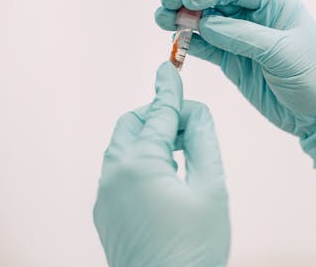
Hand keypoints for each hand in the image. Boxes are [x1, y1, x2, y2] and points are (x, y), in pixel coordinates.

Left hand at [93, 62, 229, 266]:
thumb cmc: (195, 247)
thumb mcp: (211, 188)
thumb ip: (203, 141)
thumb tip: (196, 112)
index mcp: (140, 164)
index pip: (158, 114)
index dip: (168, 89)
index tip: (169, 68)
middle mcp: (113, 174)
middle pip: (130, 124)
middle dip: (155, 116)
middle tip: (186, 127)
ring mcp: (104, 194)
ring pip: (122, 147)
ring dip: (147, 139)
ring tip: (178, 155)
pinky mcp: (104, 211)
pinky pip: (118, 171)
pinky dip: (138, 161)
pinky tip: (162, 179)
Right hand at [155, 0, 315, 167]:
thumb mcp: (283, 53)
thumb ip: (244, 37)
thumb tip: (205, 24)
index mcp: (275, 4)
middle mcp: (256, 17)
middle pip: (217, 1)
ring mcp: (243, 40)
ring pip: (208, 24)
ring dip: (184, 21)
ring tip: (160, 19)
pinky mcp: (235, 63)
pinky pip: (209, 48)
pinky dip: (192, 44)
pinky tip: (175, 41)